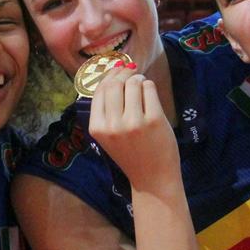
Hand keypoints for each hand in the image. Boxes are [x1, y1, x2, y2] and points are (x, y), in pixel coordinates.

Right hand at [88, 65, 179, 189]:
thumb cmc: (131, 155)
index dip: (108, 76)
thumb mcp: (109, 136)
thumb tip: (113, 74)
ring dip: (138, 79)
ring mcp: (133, 122)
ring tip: (142, 84)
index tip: (117, 71)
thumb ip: (107, 110)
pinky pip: (149, 89)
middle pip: (114, 84)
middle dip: (123, 74)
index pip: (98, 91)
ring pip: (132, 84)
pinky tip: (150, 94)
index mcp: (97, 128)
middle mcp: (112, 125)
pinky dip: (149, 86)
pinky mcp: (153, 120)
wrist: (152, 178)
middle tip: (131, 73)